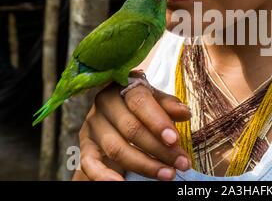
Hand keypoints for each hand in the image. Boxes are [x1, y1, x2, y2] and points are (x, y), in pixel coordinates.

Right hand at [76, 77, 191, 180]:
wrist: (114, 112)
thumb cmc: (141, 105)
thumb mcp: (156, 100)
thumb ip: (169, 105)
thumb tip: (185, 113)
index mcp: (124, 88)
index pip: (140, 102)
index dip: (158, 121)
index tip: (175, 140)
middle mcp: (104, 104)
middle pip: (131, 128)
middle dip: (159, 149)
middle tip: (181, 163)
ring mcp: (93, 126)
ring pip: (117, 148)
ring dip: (144, 165)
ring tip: (167, 174)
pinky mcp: (85, 146)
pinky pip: (90, 163)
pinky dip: (103, 176)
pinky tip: (121, 183)